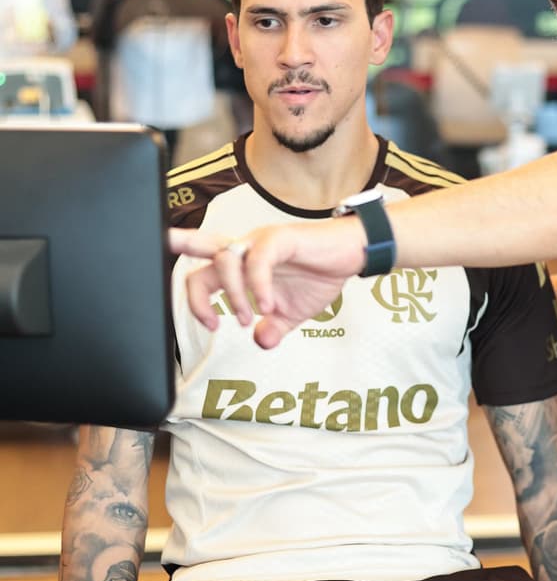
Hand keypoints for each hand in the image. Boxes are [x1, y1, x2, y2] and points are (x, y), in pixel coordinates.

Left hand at [169, 219, 365, 348]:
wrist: (351, 255)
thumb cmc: (320, 275)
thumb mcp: (292, 312)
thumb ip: (273, 327)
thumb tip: (261, 342)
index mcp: (243, 264)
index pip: (204, 272)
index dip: (197, 301)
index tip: (211, 325)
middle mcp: (246, 248)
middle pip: (202, 249)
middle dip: (181, 252)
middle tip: (193, 296)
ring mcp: (260, 241)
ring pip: (225, 260)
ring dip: (233, 296)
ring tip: (247, 318)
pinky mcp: (279, 238)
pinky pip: (257, 261)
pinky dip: (258, 287)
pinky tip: (268, 306)